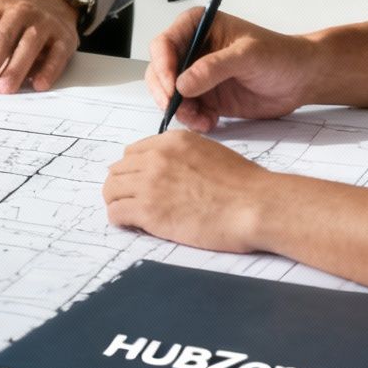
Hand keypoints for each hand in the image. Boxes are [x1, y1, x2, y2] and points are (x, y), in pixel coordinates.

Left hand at [0, 0, 80, 93]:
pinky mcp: (63, 36)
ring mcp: (42, 22)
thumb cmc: (3, 17)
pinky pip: (57, 53)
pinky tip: (39, 84)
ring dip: (16, 67)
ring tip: (4, 89)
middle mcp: (17, 12)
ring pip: (29, 44)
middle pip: (1, 38)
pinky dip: (49, 69)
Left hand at [102, 130, 268, 251]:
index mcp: (172, 142)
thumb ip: (183, 157)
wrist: (256, 205)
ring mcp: (150, 183)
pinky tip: (134, 226)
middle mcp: (156, 158)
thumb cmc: (245, 186)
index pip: (132, 152)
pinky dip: (121, 221)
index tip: (138, 183)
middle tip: (132, 202)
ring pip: (110, 191)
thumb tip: (172, 172)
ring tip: (131, 215)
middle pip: (117, 170)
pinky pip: (116, 214)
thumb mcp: (210, 153)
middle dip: (122, 186)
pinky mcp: (149, 211)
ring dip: (118, 203)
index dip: (133, 170)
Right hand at [147, 8, 315, 129]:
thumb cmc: (280, 55)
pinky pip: (186, 111)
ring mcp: (197, 74)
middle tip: (180, 109)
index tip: (173, 88)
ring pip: (169, 95)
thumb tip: (183, 84)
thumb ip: (214, 67)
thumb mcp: (247, 55)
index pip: (164, 44)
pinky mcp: (205, 96)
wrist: (300, 79)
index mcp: (197, 26)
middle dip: (167, 93)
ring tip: (202, 119)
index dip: (163, 67)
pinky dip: (193, 120)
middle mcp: (192, 49)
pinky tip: (210, 122)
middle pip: (160, 72)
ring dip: (181, 110)